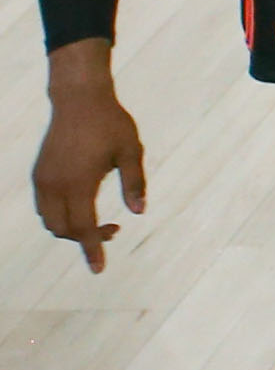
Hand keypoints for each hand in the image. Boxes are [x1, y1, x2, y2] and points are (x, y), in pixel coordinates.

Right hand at [34, 86, 144, 272]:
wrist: (79, 99)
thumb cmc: (110, 124)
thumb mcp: (131, 152)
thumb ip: (135, 183)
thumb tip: (139, 212)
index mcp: (79, 183)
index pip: (83, 228)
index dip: (92, 250)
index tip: (99, 270)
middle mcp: (55, 185)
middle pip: (63, 230)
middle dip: (84, 239)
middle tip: (114, 229)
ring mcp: (43, 179)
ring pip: (49, 220)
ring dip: (70, 228)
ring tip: (100, 220)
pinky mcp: (39, 173)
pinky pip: (43, 207)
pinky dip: (59, 215)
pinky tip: (81, 206)